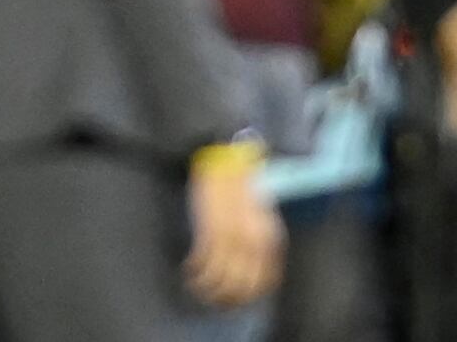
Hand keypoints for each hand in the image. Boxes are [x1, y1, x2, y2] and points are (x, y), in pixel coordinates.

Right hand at [185, 152, 282, 308]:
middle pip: (241, 286)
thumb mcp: (259, 214)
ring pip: (219, 279)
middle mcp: (253, 241)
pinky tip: (188, 268)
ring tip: (195, 285)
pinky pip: (203, 263)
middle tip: (211, 298)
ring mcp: (232, 236)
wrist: (223, 156)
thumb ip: (258, 241)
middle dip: (224, 299)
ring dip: (205, 288)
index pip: (264, 281)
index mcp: (268, 237)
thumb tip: (248, 268)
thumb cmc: (239, 184)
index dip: (247, 296)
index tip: (233, 298)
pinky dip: (195, 271)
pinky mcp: (210, 229)